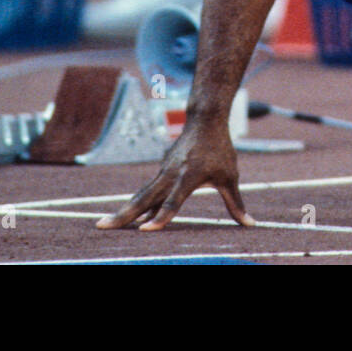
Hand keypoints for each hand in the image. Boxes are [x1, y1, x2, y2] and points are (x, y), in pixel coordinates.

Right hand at [96, 122, 252, 231]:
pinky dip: (135, 204)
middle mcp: (171, 174)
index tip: (145, 231)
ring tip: (103, 225)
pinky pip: (147, 190)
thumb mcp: (230, 177)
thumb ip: (235, 203)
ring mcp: (163, 171)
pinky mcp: (161, 170)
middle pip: (145, 198)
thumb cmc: (220, 150)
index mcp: (189, 176)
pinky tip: (124, 217)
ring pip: (141, 194)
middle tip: (102, 227)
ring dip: (123, 210)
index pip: (173, 201)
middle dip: (124, 215)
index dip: (161, 217)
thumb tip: (250, 224)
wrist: (205, 120)